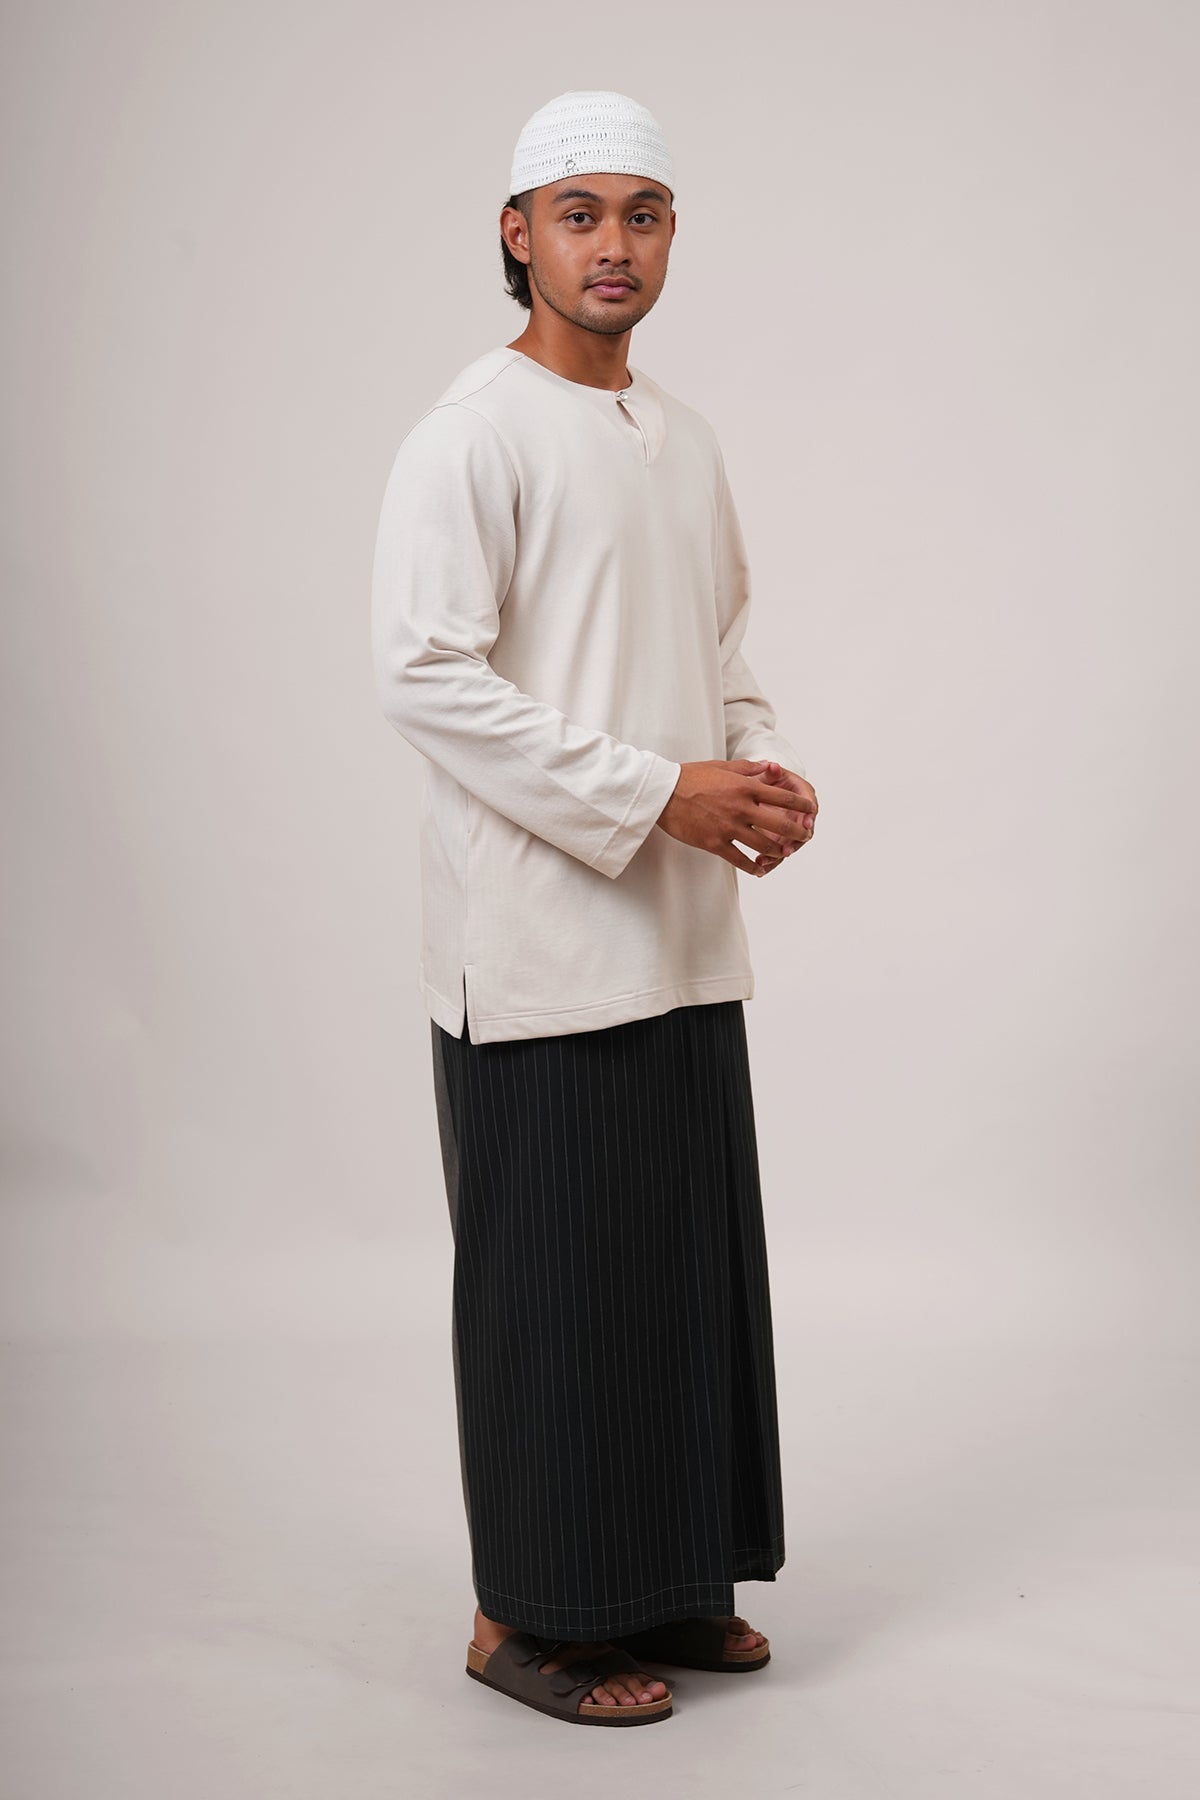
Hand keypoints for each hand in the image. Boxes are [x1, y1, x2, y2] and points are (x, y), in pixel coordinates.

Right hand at [655, 758, 812, 875]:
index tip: (811, 810)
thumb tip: (772, 767)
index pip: (782, 797)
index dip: (801, 804)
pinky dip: (752, 866)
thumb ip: (750, 769)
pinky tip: (759, 869)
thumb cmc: (691, 777)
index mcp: (745, 787)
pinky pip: (739, 859)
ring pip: (762, 844)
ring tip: (783, 853)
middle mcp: (741, 808)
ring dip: (776, 851)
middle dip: (796, 832)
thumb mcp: (723, 767)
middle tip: (804, 836)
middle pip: (779, 824)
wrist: (663, 794)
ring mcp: (728, 827)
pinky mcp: (714, 842)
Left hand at [746, 762, 816, 873]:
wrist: (756, 791)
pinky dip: (770, 860)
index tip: (807, 821)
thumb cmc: (765, 780)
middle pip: (804, 830)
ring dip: (780, 854)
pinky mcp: (782, 839)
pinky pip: (778, 852)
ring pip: (791, 844)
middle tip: (788, 849)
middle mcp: (801, 813)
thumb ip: (770, 773)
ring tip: (767, 861)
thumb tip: (772, 767)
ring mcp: (792, 828)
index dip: (809, 814)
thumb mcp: (767, 775)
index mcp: (802, 795)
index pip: (810, 804)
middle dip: (795, 841)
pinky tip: (760, 868)